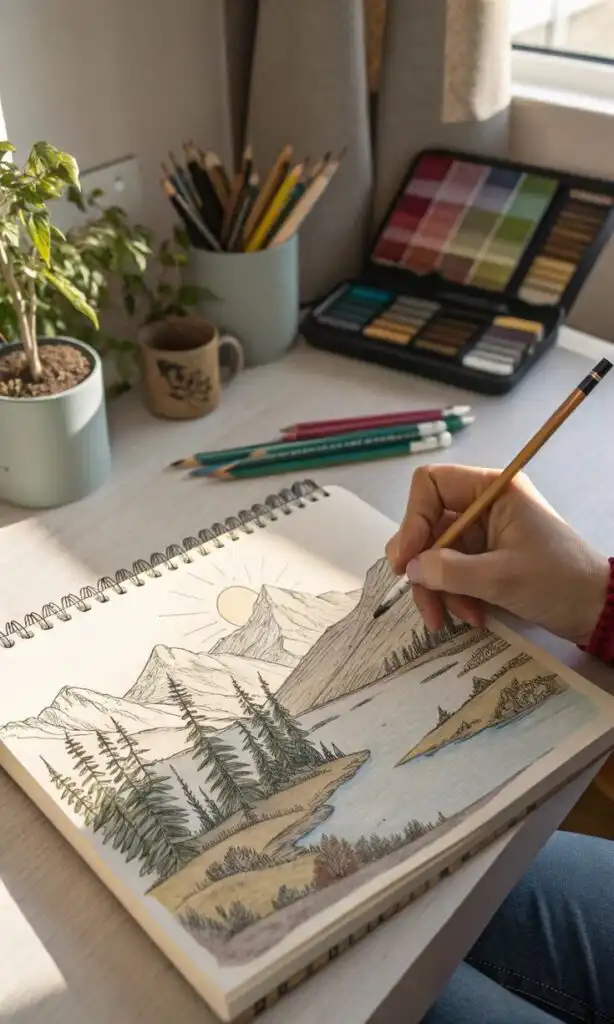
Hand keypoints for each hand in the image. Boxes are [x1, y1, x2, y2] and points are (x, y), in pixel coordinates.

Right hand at [385, 464, 608, 645]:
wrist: (596, 610)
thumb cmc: (557, 582)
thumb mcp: (501, 578)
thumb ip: (450, 572)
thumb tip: (410, 569)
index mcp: (491, 490)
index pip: (431, 486)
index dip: (412, 520)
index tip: (407, 560)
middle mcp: (482, 505)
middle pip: (428, 525)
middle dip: (423, 566)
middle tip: (422, 600)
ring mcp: (483, 533)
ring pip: (436, 554)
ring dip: (438, 589)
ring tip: (450, 620)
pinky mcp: (484, 558)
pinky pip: (452, 572)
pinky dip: (454, 595)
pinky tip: (471, 617)